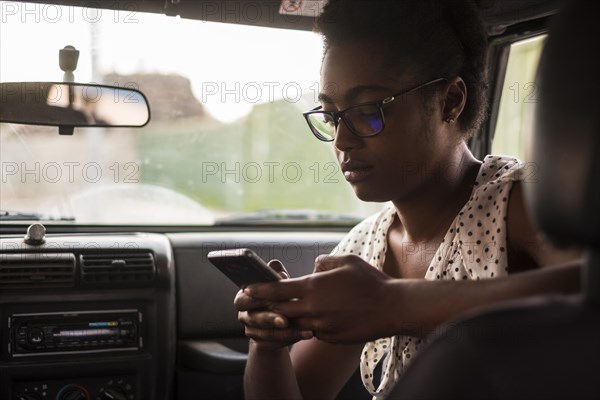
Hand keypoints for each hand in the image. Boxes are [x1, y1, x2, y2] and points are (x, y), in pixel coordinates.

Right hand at [234, 259, 312, 348]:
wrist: (280, 321)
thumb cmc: (280, 297)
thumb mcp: (279, 283)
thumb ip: (276, 275)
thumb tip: (278, 270)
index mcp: (244, 296)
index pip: (244, 297)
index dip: (258, 297)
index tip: (273, 297)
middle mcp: (244, 315)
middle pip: (254, 318)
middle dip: (270, 318)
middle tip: (286, 319)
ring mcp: (252, 331)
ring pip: (266, 334)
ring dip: (286, 332)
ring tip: (305, 329)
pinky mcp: (261, 344)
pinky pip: (274, 345)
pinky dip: (290, 340)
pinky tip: (305, 334)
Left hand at [245, 255, 392, 343]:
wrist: (392, 308)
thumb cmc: (370, 281)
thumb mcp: (346, 260)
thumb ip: (323, 262)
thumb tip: (312, 268)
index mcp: (314, 287)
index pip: (277, 290)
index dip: (258, 290)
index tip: (245, 289)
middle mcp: (313, 308)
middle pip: (278, 310)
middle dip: (262, 307)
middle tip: (248, 304)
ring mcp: (321, 325)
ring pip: (292, 323)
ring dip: (281, 319)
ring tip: (271, 315)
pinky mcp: (330, 337)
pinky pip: (311, 331)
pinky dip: (304, 326)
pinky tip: (305, 321)